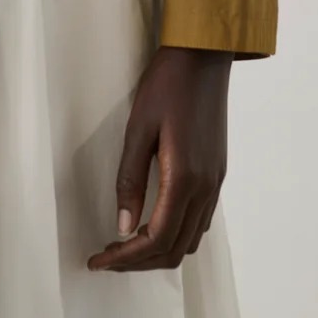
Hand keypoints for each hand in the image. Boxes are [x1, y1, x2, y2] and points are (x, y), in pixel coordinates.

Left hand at [87, 44, 231, 271]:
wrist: (204, 56)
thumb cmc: (167, 85)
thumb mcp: (138, 128)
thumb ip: (130, 180)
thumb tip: (123, 227)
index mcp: (185, 178)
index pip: (157, 238)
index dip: (126, 258)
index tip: (99, 261)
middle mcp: (206, 187)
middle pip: (175, 248)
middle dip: (140, 262)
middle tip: (107, 258)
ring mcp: (215, 182)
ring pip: (190, 239)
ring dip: (158, 250)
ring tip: (125, 245)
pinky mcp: (217, 173)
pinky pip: (199, 221)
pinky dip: (176, 234)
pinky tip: (153, 223)